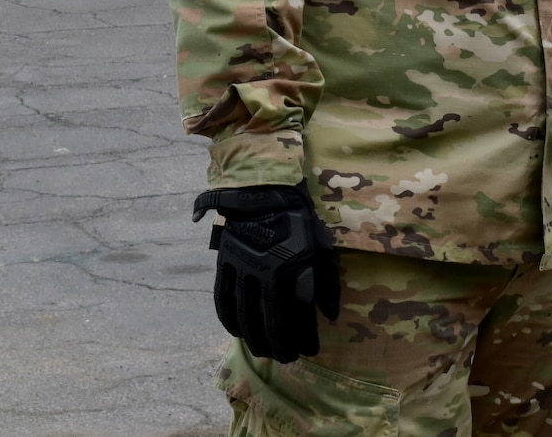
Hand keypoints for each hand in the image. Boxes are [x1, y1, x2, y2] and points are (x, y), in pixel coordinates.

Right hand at [192, 183, 340, 361]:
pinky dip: (229, 319)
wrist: (265, 192)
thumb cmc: (299, 221)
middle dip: (278, 346)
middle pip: (268, 323)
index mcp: (292, 270)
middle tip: (285, 358)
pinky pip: (222, 299)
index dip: (304, 338)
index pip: (297, 317)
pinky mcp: (224, 264)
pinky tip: (237, 331)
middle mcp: (265, 274)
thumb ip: (327, 283)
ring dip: (253, 339)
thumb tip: (329, 316)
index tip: (310, 350)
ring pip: (244, 316)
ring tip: (262, 351)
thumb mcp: (322, 248)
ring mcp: (241, 270)